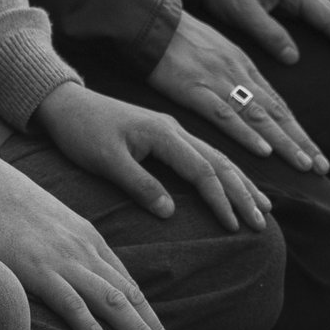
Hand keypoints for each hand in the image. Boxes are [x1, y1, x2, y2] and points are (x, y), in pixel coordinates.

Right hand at [0, 157, 162, 329]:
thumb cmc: (13, 206)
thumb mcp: (52, 223)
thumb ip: (69, 247)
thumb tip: (79, 273)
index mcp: (90, 239)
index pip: (126, 282)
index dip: (145, 310)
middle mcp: (86, 250)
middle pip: (127, 294)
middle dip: (150, 324)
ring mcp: (65, 261)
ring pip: (112, 301)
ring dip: (135, 329)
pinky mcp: (41, 270)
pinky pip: (73, 305)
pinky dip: (92, 329)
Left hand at [32, 81, 268, 232]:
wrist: (67, 103)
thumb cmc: (83, 131)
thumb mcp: (106, 160)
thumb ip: (139, 184)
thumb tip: (171, 213)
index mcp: (164, 134)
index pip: (203, 170)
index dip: (221, 199)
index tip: (235, 226)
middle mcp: (175, 130)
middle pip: (220, 162)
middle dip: (243, 193)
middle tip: (263, 222)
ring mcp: (173, 131)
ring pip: (217, 158)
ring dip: (241, 183)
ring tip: (263, 207)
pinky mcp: (166, 136)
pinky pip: (205, 155)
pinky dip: (225, 173)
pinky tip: (234, 185)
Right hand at [148, 10, 328, 172]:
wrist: (153, 20)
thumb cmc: (180, 37)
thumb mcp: (217, 51)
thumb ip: (235, 75)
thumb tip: (250, 97)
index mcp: (244, 67)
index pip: (278, 105)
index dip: (298, 132)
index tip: (316, 155)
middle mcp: (239, 75)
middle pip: (276, 114)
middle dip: (301, 142)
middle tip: (323, 168)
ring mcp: (219, 82)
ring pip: (259, 117)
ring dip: (283, 143)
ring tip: (304, 165)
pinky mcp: (195, 90)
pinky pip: (225, 115)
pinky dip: (246, 133)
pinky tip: (262, 150)